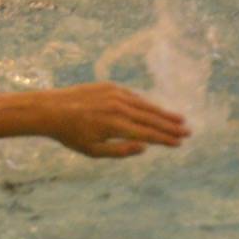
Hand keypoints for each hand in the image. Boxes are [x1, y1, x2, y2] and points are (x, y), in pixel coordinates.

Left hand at [42, 83, 190, 157]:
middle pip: (151, 119)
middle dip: (171, 126)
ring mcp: (115, 95)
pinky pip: (133, 97)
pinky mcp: (110, 87)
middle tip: (188, 132)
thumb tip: (145, 147)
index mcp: (115, 126)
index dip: (165, 139)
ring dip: (163, 113)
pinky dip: (145, 104)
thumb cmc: (70, 134)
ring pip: (145, 105)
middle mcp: (118, 108)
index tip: (179, 143)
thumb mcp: (93, 150)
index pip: (148, 134)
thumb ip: (120, 151)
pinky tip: (154, 110)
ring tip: (179, 120)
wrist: (50, 109)